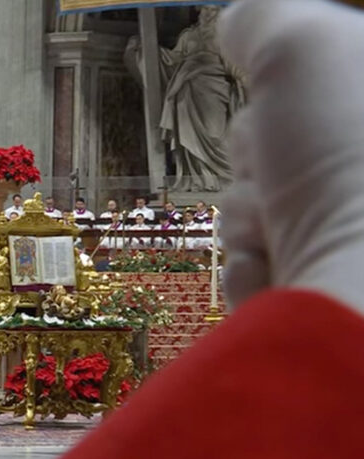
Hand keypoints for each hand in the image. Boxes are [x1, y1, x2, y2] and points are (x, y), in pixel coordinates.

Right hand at [219, 0, 363, 313]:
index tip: (277, 117)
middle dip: (255, 165)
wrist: (360, 297)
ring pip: (259, 213)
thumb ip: (265, 18)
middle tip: (276, 175)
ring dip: (248, 222)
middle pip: (275, 154)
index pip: (303, 92)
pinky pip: (263, 266)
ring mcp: (354, 240)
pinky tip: (280, 273)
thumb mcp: (303, 47)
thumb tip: (239, 23)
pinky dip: (257, 268)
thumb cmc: (345, 160)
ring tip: (276, 234)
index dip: (275, 99)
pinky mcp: (330, 291)